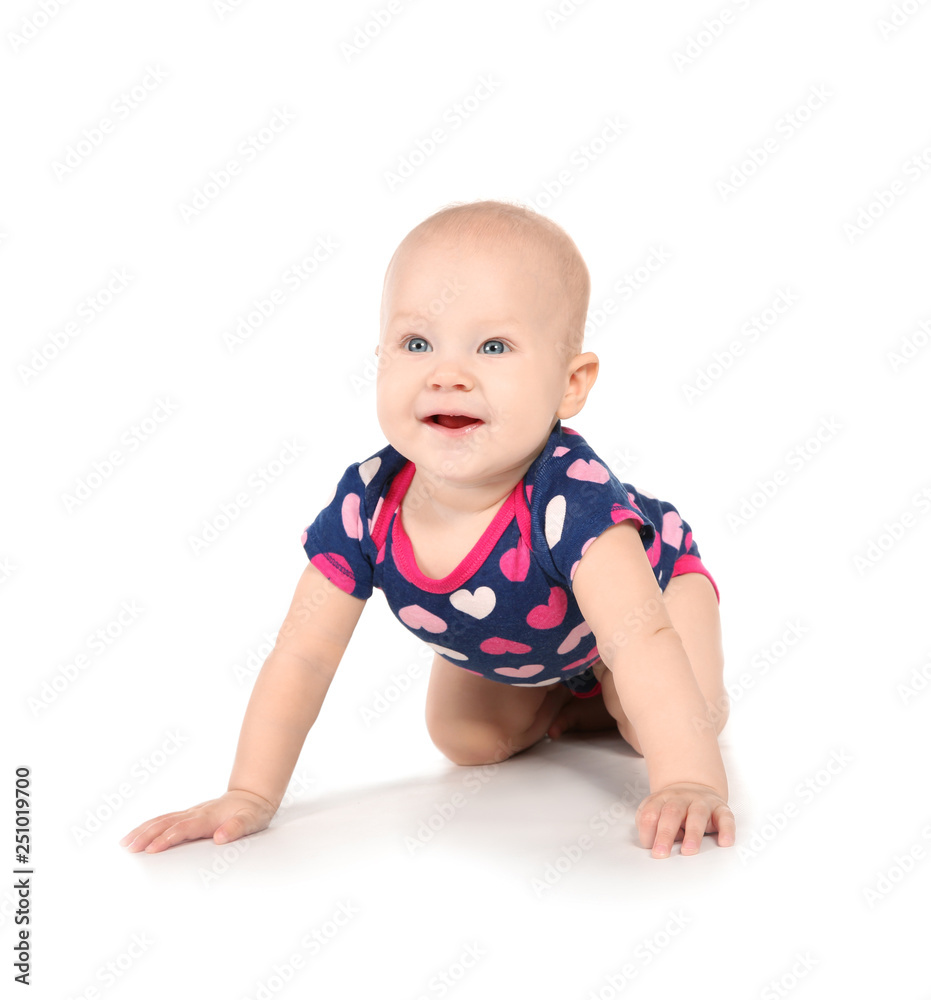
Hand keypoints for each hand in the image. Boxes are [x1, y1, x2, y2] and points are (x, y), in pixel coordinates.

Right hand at [119, 789, 276, 853]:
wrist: (252, 796)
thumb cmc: (252, 812)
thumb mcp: (252, 821)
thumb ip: (237, 829)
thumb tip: (220, 838)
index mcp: (208, 817)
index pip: (184, 828)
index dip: (167, 838)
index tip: (152, 849)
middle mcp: (196, 813)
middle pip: (167, 822)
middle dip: (147, 835)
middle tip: (129, 848)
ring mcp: (191, 812)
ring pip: (162, 819)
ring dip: (143, 830)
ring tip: (125, 842)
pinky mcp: (189, 815)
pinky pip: (165, 819)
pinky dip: (150, 825)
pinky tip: (138, 833)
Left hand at [635, 782, 734, 858]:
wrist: (695, 787)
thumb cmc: (673, 810)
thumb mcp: (657, 813)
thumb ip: (652, 827)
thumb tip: (653, 845)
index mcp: (661, 800)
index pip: (650, 813)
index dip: (647, 831)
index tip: (649, 847)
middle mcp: (681, 799)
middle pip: (671, 813)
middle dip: (665, 834)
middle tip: (661, 853)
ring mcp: (702, 803)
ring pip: (697, 815)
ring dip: (693, 833)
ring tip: (689, 850)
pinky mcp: (721, 809)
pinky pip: (725, 818)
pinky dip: (727, 830)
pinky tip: (724, 842)